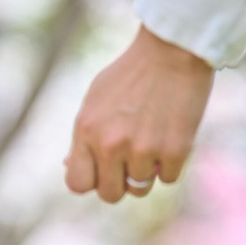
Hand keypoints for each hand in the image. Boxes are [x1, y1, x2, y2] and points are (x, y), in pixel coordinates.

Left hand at [64, 25, 213, 202]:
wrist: (173, 50)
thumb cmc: (130, 75)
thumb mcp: (95, 101)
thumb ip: (83, 137)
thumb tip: (70, 166)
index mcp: (87, 131)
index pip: (78, 184)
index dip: (91, 180)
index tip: (102, 170)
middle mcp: (111, 145)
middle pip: (110, 195)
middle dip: (119, 183)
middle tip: (130, 161)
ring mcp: (143, 149)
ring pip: (141, 188)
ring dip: (147, 171)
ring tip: (152, 141)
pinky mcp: (175, 150)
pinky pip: (168, 178)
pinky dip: (171, 164)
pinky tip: (170, 137)